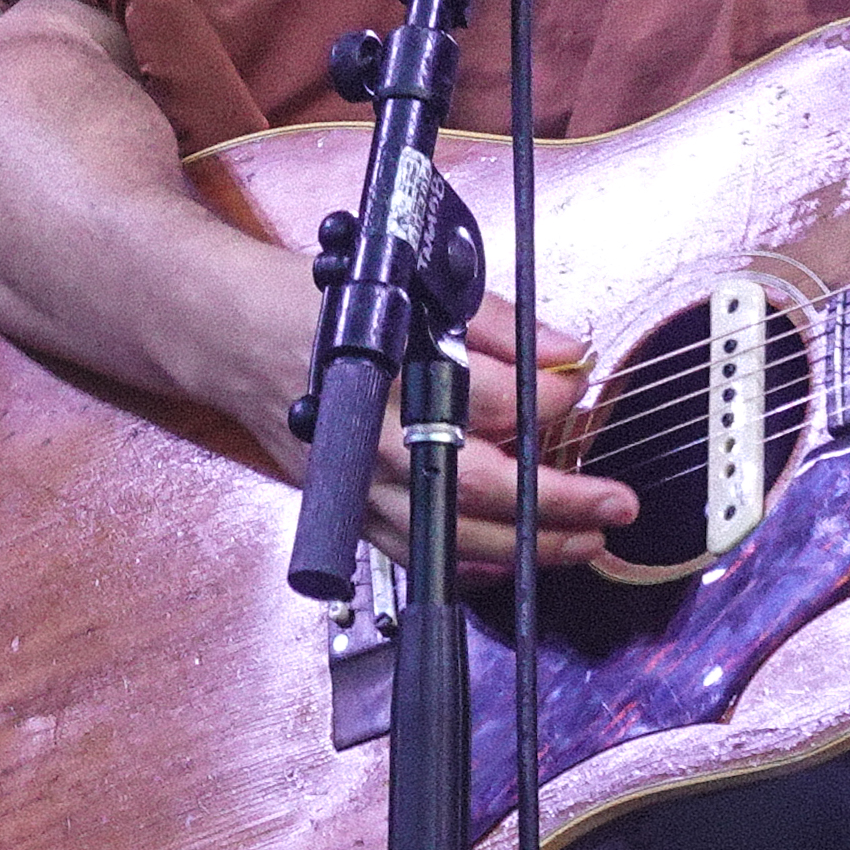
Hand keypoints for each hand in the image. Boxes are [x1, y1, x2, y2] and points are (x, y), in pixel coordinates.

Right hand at [294, 293, 644, 581]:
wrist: (233, 336)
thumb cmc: (315, 306)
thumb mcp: (409, 286)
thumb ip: (496, 321)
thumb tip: (566, 349)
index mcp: (390, 370)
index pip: (485, 396)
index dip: (545, 398)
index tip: (579, 391)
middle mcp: (373, 437)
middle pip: (477, 487)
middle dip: (558, 503)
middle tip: (616, 504)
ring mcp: (357, 483)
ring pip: (450, 535)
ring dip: (526, 546)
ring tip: (586, 542)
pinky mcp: (348, 509)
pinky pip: (415, 554)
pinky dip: (469, 563)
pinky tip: (511, 557)